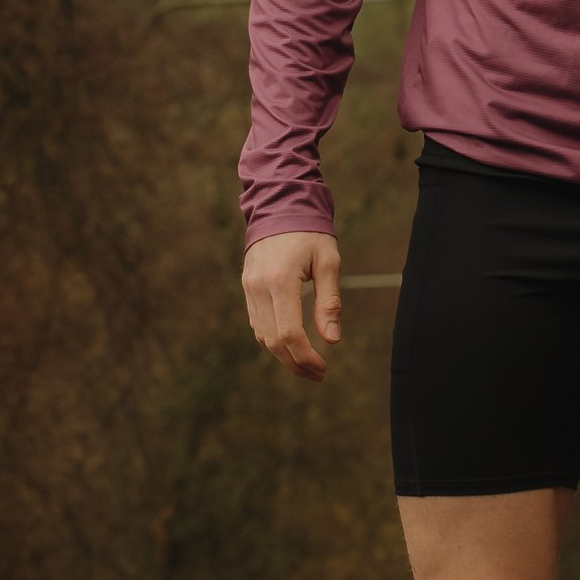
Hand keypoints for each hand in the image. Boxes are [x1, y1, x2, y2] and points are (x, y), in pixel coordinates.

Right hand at [243, 228, 341, 379]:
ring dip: (284, 355)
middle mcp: (259, 287)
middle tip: (319, 373)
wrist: (279, 206)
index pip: (289, 333)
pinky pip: (257, 323)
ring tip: (308, 365)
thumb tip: (332, 340)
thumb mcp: (329, 262)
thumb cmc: (310, 233)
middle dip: (296, 363)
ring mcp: (249, 288)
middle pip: (273, 341)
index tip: (323, 367)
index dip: (306, 356)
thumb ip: (330, 302)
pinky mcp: (247, 287)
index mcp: (281, 280)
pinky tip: (292, 345)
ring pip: (262, 336)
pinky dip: (273, 340)